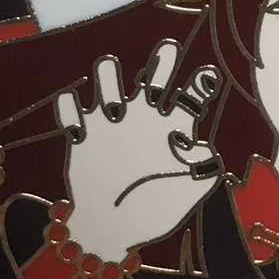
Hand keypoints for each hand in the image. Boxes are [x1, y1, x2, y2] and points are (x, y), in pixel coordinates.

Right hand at [56, 42, 217, 264]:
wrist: (110, 231)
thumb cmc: (152, 212)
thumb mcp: (188, 194)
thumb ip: (203, 171)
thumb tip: (202, 146)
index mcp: (171, 132)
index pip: (189, 100)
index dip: (200, 84)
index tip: (208, 74)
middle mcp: (142, 121)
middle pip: (153, 81)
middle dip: (161, 63)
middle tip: (168, 47)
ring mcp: (110, 126)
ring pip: (108, 85)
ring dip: (108, 79)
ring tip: (111, 84)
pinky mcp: (82, 138)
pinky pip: (71, 113)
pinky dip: (70, 110)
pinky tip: (76, 118)